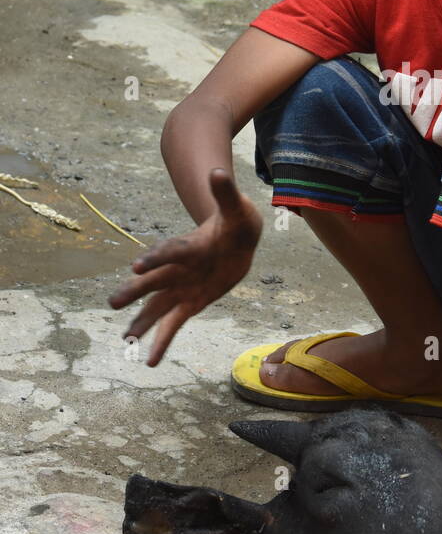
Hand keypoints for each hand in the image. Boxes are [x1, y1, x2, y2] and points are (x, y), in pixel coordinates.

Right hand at [108, 169, 262, 365]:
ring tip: (125, 342)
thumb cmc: (235, 219)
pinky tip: (150, 361)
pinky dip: (162, 342)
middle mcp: (178, 268)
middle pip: (153, 281)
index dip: (156, 258)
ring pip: (157, 307)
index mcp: (188, 246)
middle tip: (113, 302)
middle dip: (135, 291)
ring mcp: (182, 287)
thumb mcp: (236, 207)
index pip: (170, 251)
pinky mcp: (191, 302)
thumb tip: (219, 172)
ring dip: (142, 323)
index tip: (136, 266)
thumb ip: (225, 193)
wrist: (236, 237)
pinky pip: (174, 324)